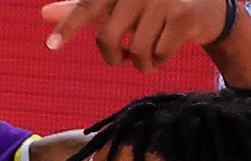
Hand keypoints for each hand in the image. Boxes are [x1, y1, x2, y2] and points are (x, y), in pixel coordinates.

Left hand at [42, 0, 228, 71]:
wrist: (207, 4)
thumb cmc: (152, 5)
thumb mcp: (117, 4)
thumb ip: (83, 8)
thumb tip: (43, 13)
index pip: (89, 5)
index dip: (69, 25)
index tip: (51, 45)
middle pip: (108, 38)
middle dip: (114, 57)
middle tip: (123, 57)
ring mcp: (163, 0)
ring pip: (136, 51)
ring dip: (141, 64)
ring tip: (149, 55)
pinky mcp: (183, 16)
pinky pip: (159, 54)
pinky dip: (160, 60)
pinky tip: (167, 49)